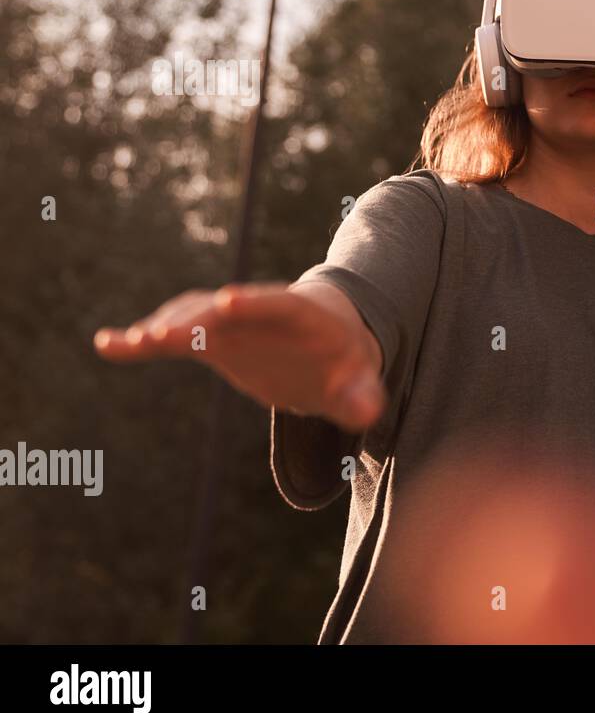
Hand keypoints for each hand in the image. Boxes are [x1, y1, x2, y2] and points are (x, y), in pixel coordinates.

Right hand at [93, 282, 384, 432]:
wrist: (327, 343)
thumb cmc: (346, 361)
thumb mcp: (360, 378)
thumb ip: (362, 394)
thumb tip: (368, 412)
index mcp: (304, 314)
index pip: (279, 304)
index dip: (254, 303)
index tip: (228, 300)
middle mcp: (260, 310)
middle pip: (225, 311)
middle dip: (195, 319)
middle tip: (162, 334)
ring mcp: (232, 321)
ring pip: (194, 317)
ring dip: (163, 327)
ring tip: (130, 342)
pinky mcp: (211, 338)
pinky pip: (175, 334)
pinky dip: (145, 339)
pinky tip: (109, 345)